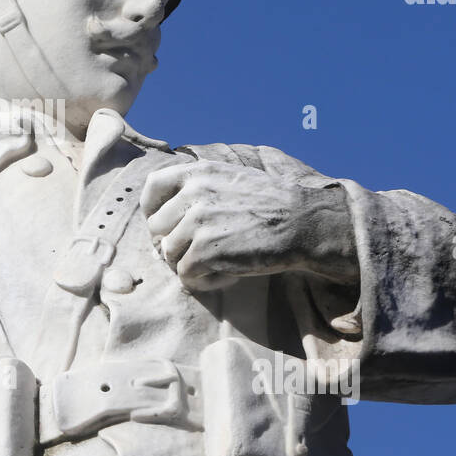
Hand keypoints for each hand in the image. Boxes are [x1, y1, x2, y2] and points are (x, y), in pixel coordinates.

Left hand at [140, 160, 358, 289]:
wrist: (302, 222)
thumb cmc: (270, 204)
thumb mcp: (231, 178)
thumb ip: (200, 186)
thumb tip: (169, 212)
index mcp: (198, 173)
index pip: (152, 187)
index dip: (152, 209)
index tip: (166, 225)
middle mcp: (193, 194)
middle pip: (156, 228)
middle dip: (173, 244)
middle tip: (199, 253)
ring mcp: (197, 223)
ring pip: (168, 254)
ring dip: (190, 265)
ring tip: (219, 264)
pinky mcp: (205, 251)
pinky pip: (185, 276)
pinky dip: (204, 282)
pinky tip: (228, 276)